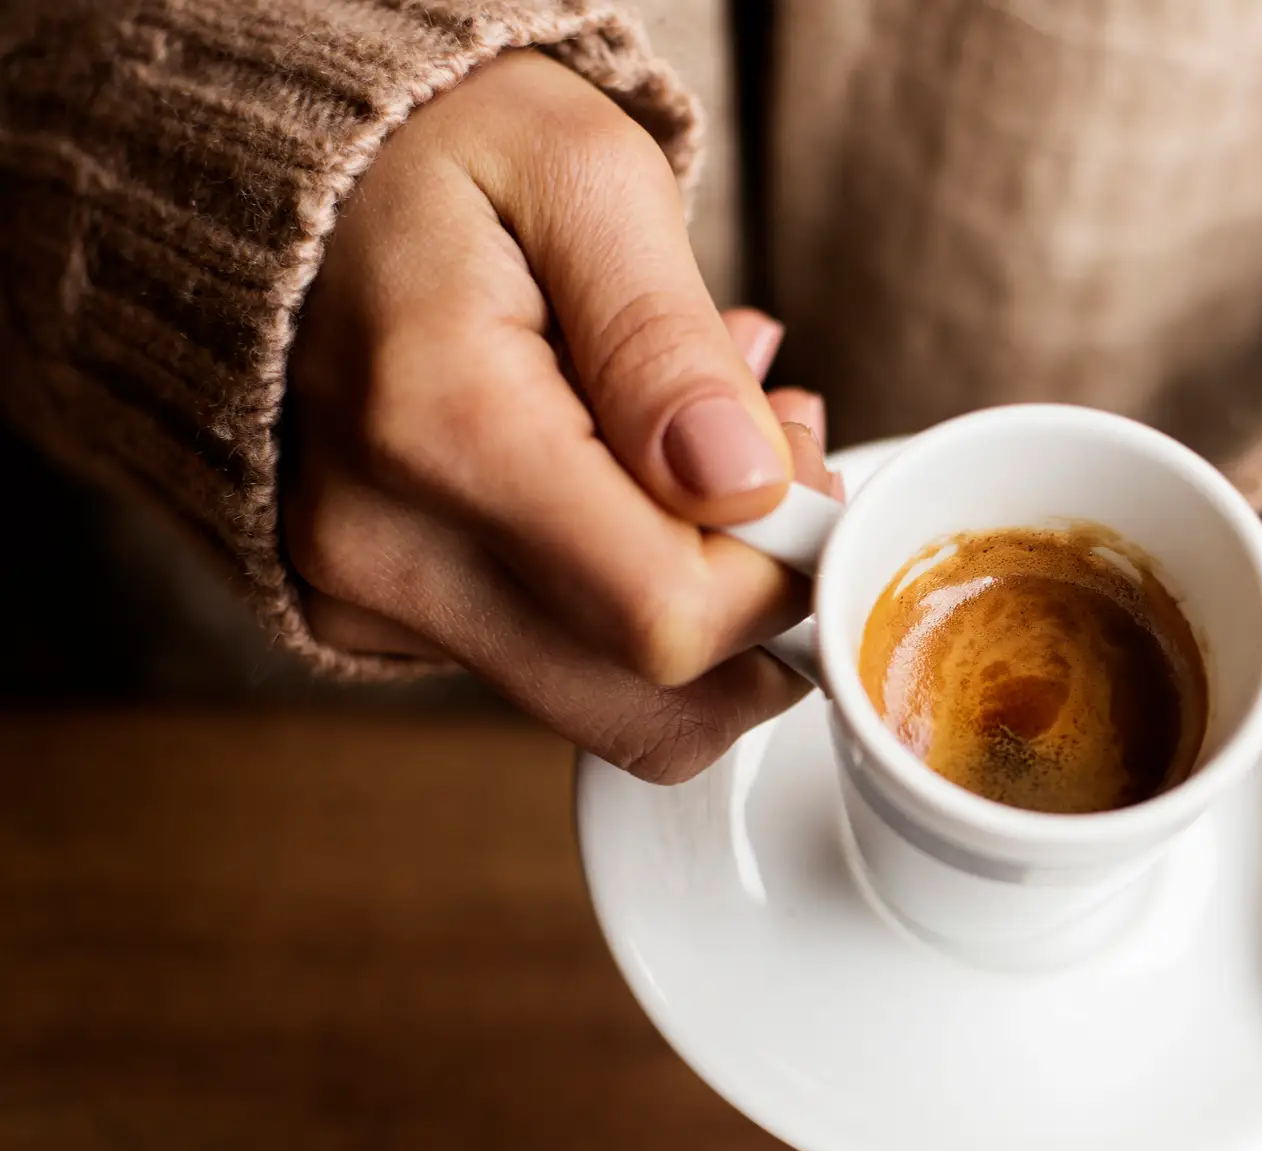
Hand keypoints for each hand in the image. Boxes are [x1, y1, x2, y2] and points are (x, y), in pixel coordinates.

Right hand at [285, 51, 831, 782]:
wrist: (277, 167)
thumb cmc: (439, 150)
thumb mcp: (583, 176)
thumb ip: (667, 342)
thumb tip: (743, 485)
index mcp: (440, 427)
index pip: (670, 617)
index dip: (783, 573)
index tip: (802, 468)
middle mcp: (383, 547)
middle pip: (649, 706)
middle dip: (759, 608)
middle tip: (771, 462)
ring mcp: (366, 598)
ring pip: (610, 701)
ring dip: (700, 600)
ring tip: (704, 447)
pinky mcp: (372, 618)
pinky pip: (551, 665)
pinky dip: (623, 592)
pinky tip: (628, 473)